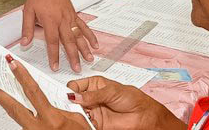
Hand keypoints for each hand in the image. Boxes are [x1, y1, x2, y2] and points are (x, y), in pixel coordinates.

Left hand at [0, 57, 90, 128]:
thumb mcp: (79, 119)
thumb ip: (66, 106)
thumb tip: (57, 95)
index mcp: (52, 119)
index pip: (33, 92)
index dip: (21, 76)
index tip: (12, 63)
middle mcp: (39, 128)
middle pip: (13, 107)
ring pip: (14, 115)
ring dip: (3, 102)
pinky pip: (21, 123)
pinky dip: (14, 112)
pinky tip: (10, 105)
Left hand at [21, 0, 98, 72]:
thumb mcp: (27, 12)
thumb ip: (27, 29)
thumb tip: (24, 43)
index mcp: (50, 20)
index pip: (52, 41)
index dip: (54, 55)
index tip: (55, 67)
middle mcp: (62, 20)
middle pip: (69, 41)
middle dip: (73, 56)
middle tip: (77, 69)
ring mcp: (70, 17)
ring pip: (79, 35)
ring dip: (85, 48)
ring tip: (90, 59)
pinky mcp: (74, 14)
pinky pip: (84, 26)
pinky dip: (90, 35)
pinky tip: (95, 44)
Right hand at [69, 76, 183, 129]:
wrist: (142, 115)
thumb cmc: (131, 98)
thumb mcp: (110, 92)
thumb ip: (92, 95)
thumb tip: (74, 96)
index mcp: (93, 84)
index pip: (75, 85)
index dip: (69, 90)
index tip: (65, 94)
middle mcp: (91, 97)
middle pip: (73, 99)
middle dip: (69, 102)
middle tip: (67, 105)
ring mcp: (92, 110)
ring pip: (76, 112)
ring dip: (74, 113)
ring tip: (75, 113)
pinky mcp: (95, 123)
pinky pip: (84, 123)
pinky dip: (81, 123)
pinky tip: (82, 121)